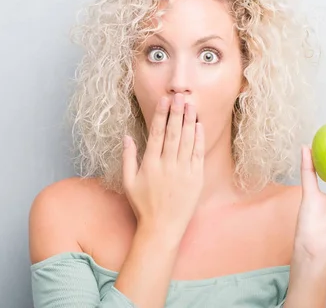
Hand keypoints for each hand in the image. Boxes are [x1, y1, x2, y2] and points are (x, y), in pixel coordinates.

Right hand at [121, 93, 204, 240]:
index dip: (161, 115)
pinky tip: (198, 126)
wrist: (162, 228)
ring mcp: (183, 172)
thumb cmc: (143, 205)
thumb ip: (128, 158)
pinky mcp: (196, 179)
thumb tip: (127, 136)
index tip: (164, 101)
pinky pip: (198, 154)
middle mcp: (167, 165)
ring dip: (189, 121)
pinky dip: (198, 139)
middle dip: (177, 113)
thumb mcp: (128, 182)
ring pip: (187, 141)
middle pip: (173, 133)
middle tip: (180, 96)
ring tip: (191, 105)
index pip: (156, 133)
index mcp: (150, 164)